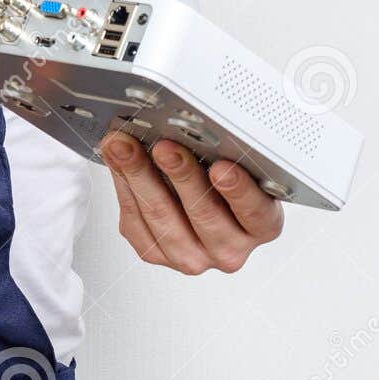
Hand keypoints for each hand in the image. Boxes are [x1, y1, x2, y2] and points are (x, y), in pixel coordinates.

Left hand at [101, 130, 282, 274]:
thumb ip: (224, 151)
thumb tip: (192, 123)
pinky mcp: (156, 254)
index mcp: (261, 226)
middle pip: (204, 214)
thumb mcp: (236, 164)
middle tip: (165, 148)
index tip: (222, 168)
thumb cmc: (220, 180)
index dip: (238, 191)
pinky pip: (136, 223)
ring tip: (127, 149)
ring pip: (162, 218)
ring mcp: (192, 257)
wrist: (196, 201)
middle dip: (181, 176)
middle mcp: (229, 248)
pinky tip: (117, 164)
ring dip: (141, 177)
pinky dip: (124, 187)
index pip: (255, 212)